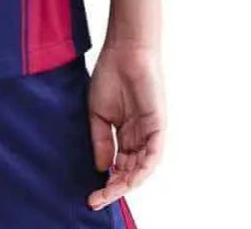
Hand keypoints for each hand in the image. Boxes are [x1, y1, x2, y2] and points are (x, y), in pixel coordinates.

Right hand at [86, 42, 164, 211]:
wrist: (123, 51)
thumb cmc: (110, 75)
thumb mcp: (98, 113)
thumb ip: (101, 141)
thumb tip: (103, 169)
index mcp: (125, 134)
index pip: (119, 166)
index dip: (107, 183)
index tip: (91, 196)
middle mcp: (140, 137)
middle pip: (131, 172)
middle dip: (115, 188)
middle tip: (98, 199)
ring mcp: (150, 132)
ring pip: (143, 168)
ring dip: (128, 183)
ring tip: (110, 192)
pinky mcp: (158, 125)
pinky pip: (154, 154)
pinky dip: (144, 168)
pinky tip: (131, 178)